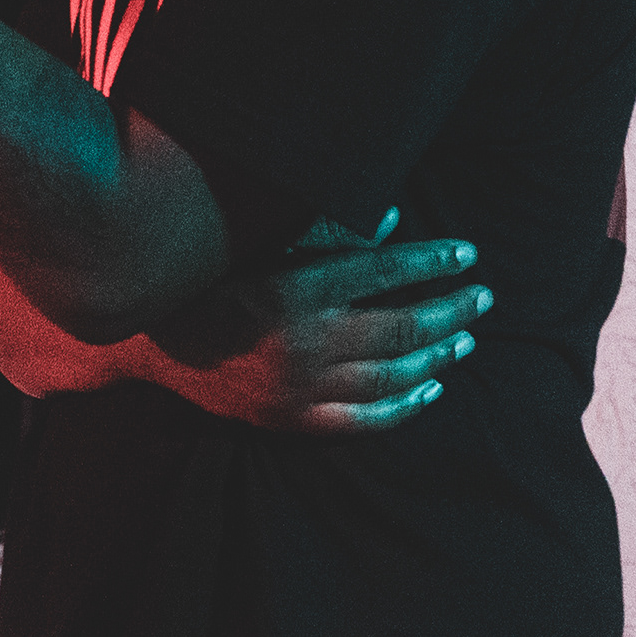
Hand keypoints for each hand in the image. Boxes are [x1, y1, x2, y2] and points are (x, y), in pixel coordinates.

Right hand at [143, 238, 491, 434]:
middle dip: (449, 310)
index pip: (386, 271)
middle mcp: (304, 339)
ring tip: (465, 338)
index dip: (434, 261)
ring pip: (388, 375)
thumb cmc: (208, 278)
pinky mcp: (292, 418)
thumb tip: (389, 217)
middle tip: (482, 296)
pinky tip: (430, 388)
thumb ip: (324, 230)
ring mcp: (300, 386)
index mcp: (298, 287)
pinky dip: (401, 406)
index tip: (468, 252)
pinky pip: (361, 419)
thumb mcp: (260, 241)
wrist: (152, 343)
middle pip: (400, 327)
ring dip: (436, 356)